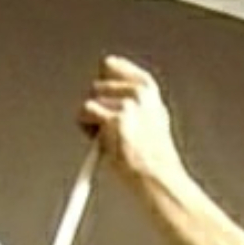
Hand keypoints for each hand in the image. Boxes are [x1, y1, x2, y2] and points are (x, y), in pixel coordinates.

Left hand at [79, 56, 184, 190]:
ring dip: (92, 120)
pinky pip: (84, 113)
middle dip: (97, 106)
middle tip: (109, 130)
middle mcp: (139, 92)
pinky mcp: (115, 120)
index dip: (101, 84)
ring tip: (109, 140)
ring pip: (89, 100)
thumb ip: (132, 99)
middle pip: (96, 84)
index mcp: (147, 87)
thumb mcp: (151, 117)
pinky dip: (87, 129)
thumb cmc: (154, 157)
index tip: (103, 100)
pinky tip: (102, 143)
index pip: (110, 65)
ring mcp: (127, 105)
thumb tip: (106, 91)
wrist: (159, 179)